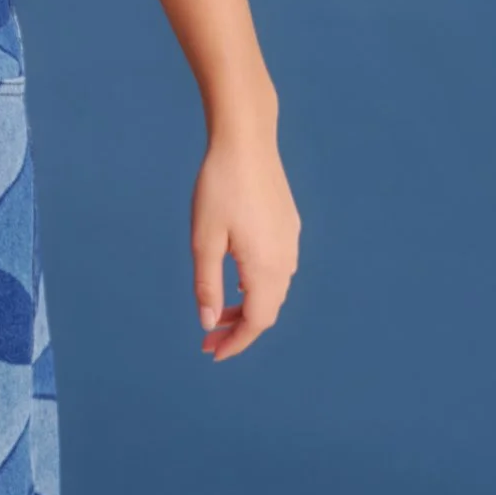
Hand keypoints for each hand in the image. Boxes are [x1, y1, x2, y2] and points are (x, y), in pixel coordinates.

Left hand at [191, 119, 299, 361]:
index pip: (257, 322)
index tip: (213, 354)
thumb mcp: (204, 240)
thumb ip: (207, 285)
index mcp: (266, 266)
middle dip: (239, 330)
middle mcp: (286, 259)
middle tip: (208, 339)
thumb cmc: (219, 187)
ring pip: (274, 291)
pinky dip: (257, 287)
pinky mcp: (288, 227)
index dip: (236, 342)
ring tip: (219, 313)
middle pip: (267, 310)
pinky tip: (237, 283)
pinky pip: (278, 270)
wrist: (246, 141)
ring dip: (248, 308)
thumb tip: (209, 323)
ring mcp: (291, 242)